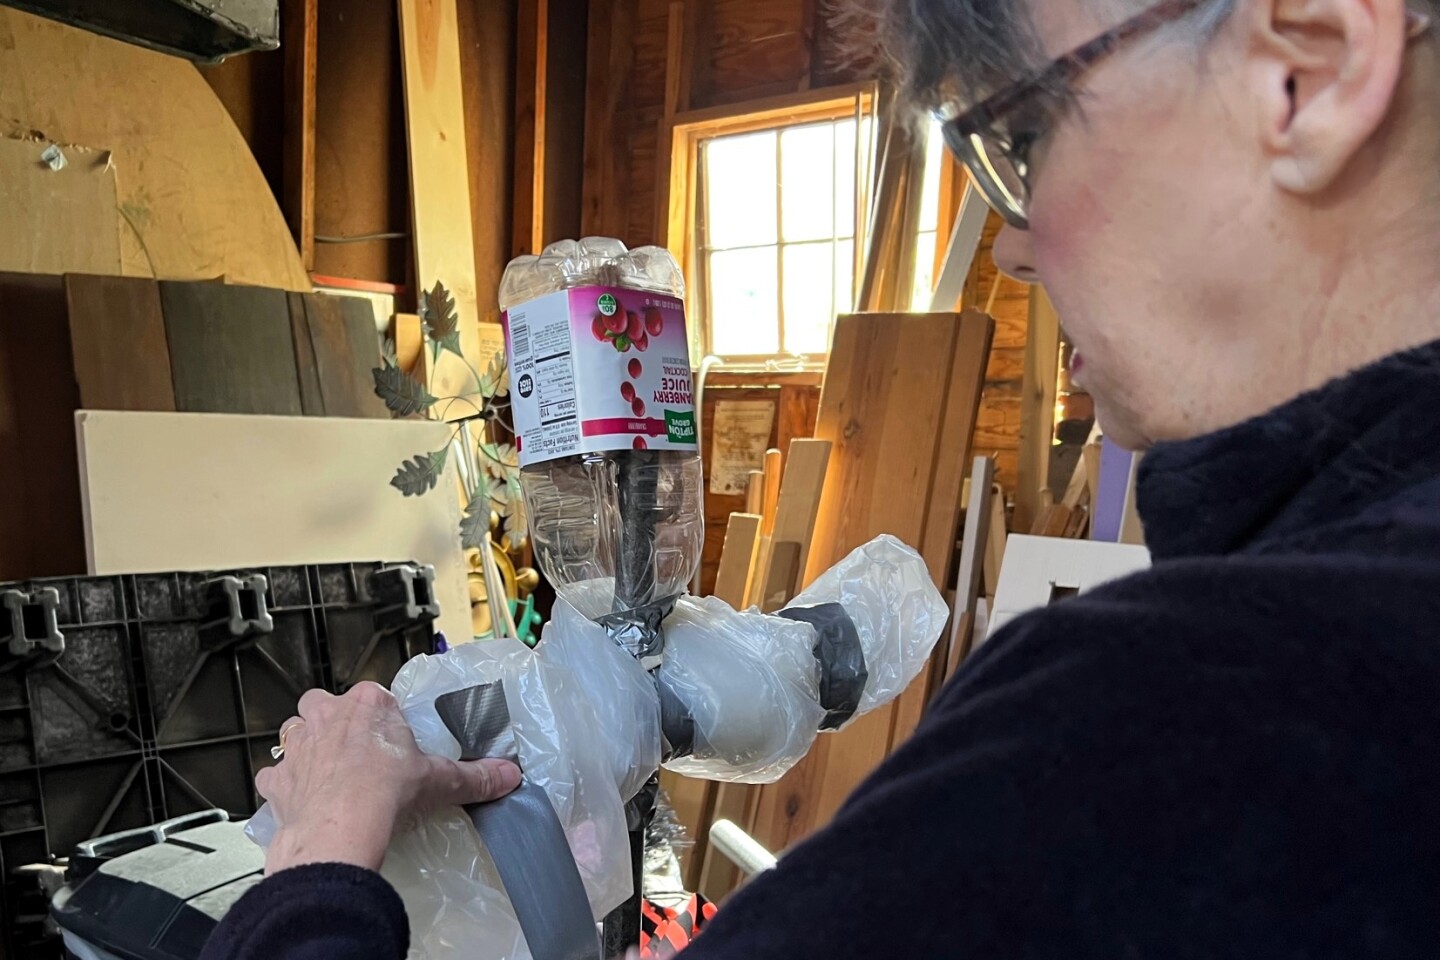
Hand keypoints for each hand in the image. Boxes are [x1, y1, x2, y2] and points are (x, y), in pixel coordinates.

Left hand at [256, 682, 520, 874]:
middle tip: (356, 752)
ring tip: (328, 774)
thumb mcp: (440, 781)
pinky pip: (274, 777)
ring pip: (294, 734)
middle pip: (324, 705)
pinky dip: (284, 787)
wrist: (339, 829)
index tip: (391, 740)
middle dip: (334, 722)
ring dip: (306, 748)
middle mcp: (326, 716)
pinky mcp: (276, 780)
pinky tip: (301, 801)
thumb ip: (475, 776)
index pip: (374, 696)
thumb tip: (508, 775)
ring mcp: (297, 746)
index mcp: (368, 704)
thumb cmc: (385, 793)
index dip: (381, 717)